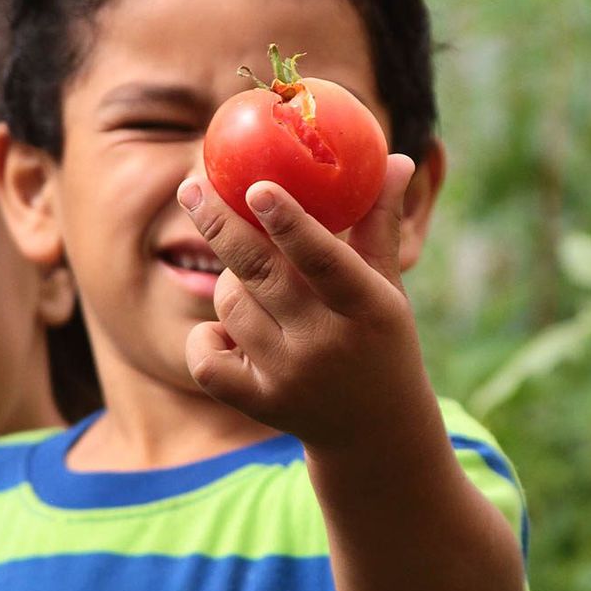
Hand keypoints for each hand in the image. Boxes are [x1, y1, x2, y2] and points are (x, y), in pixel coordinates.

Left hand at [177, 154, 428, 448]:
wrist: (374, 433)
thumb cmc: (378, 340)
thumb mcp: (388, 288)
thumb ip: (381, 223)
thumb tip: (398, 157)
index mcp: (368, 308)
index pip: (324, 260)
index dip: (289, 223)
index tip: (256, 186)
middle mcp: (327, 345)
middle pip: (258, 274)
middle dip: (219, 225)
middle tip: (192, 187)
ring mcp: (289, 378)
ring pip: (229, 304)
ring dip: (231, 281)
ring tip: (255, 282)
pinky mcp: (257, 403)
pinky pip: (205, 355)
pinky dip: (207, 336)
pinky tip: (229, 331)